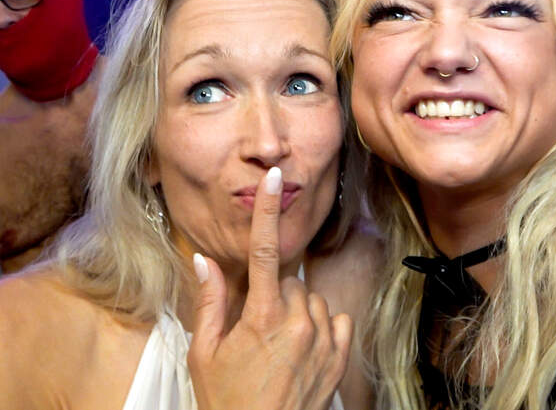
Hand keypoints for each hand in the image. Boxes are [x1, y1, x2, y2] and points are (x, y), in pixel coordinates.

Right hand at [188, 166, 352, 409]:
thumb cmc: (225, 400)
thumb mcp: (203, 352)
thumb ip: (210, 301)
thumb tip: (204, 260)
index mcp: (261, 316)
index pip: (263, 250)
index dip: (267, 210)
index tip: (274, 179)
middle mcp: (298, 322)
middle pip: (288, 281)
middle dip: (271, 294)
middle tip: (254, 327)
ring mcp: (323, 339)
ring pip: (312, 299)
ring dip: (296, 311)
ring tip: (277, 345)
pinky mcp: (340, 356)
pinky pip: (336, 318)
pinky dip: (322, 325)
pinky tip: (302, 347)